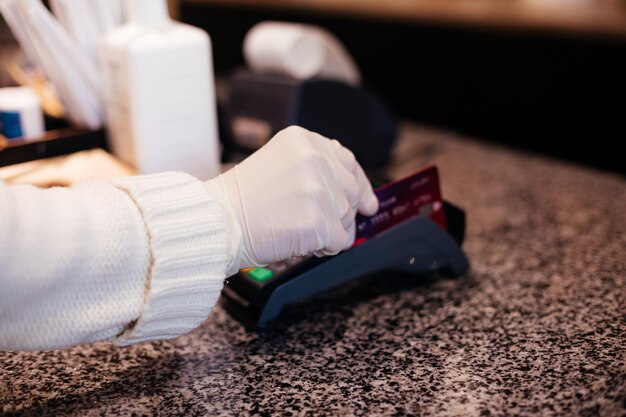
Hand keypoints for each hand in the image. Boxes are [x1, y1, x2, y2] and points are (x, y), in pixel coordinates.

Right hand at [205, 125, 378, 272]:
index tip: (367, 202)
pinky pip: (340, 242)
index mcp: (305, 141)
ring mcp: (318, 190)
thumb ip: (316, 168)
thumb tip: (359, 192)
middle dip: (338, 214)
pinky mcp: (318, 221)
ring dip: (327, 231)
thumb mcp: (279, 163)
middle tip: (310, 222)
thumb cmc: (242, 199)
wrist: (216, 221)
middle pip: (352, 193)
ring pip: (347, 220)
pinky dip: (322, 249)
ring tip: (293, 227)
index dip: (359, 185)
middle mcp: (315, 159)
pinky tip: (297, 240)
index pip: (348, 162)